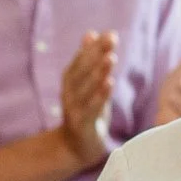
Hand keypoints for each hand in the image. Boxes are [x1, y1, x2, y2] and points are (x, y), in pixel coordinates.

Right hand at [57, 30, 117, 171]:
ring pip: (86, 88)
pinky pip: (90, 107)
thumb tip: (91, 33)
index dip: (94, 47)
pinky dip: (99, 95)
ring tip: (110, 58)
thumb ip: (89, 60)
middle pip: (82, 70)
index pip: (81, 59)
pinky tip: (109, 83)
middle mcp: (68, 92)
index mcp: (70, 80)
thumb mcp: (88, 84)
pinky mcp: (80, 124)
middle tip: (111, 40)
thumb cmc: (85, 111)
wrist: (75, 147)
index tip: (110, 35)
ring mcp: (72, 108)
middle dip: (97, 54)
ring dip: (98, 72)